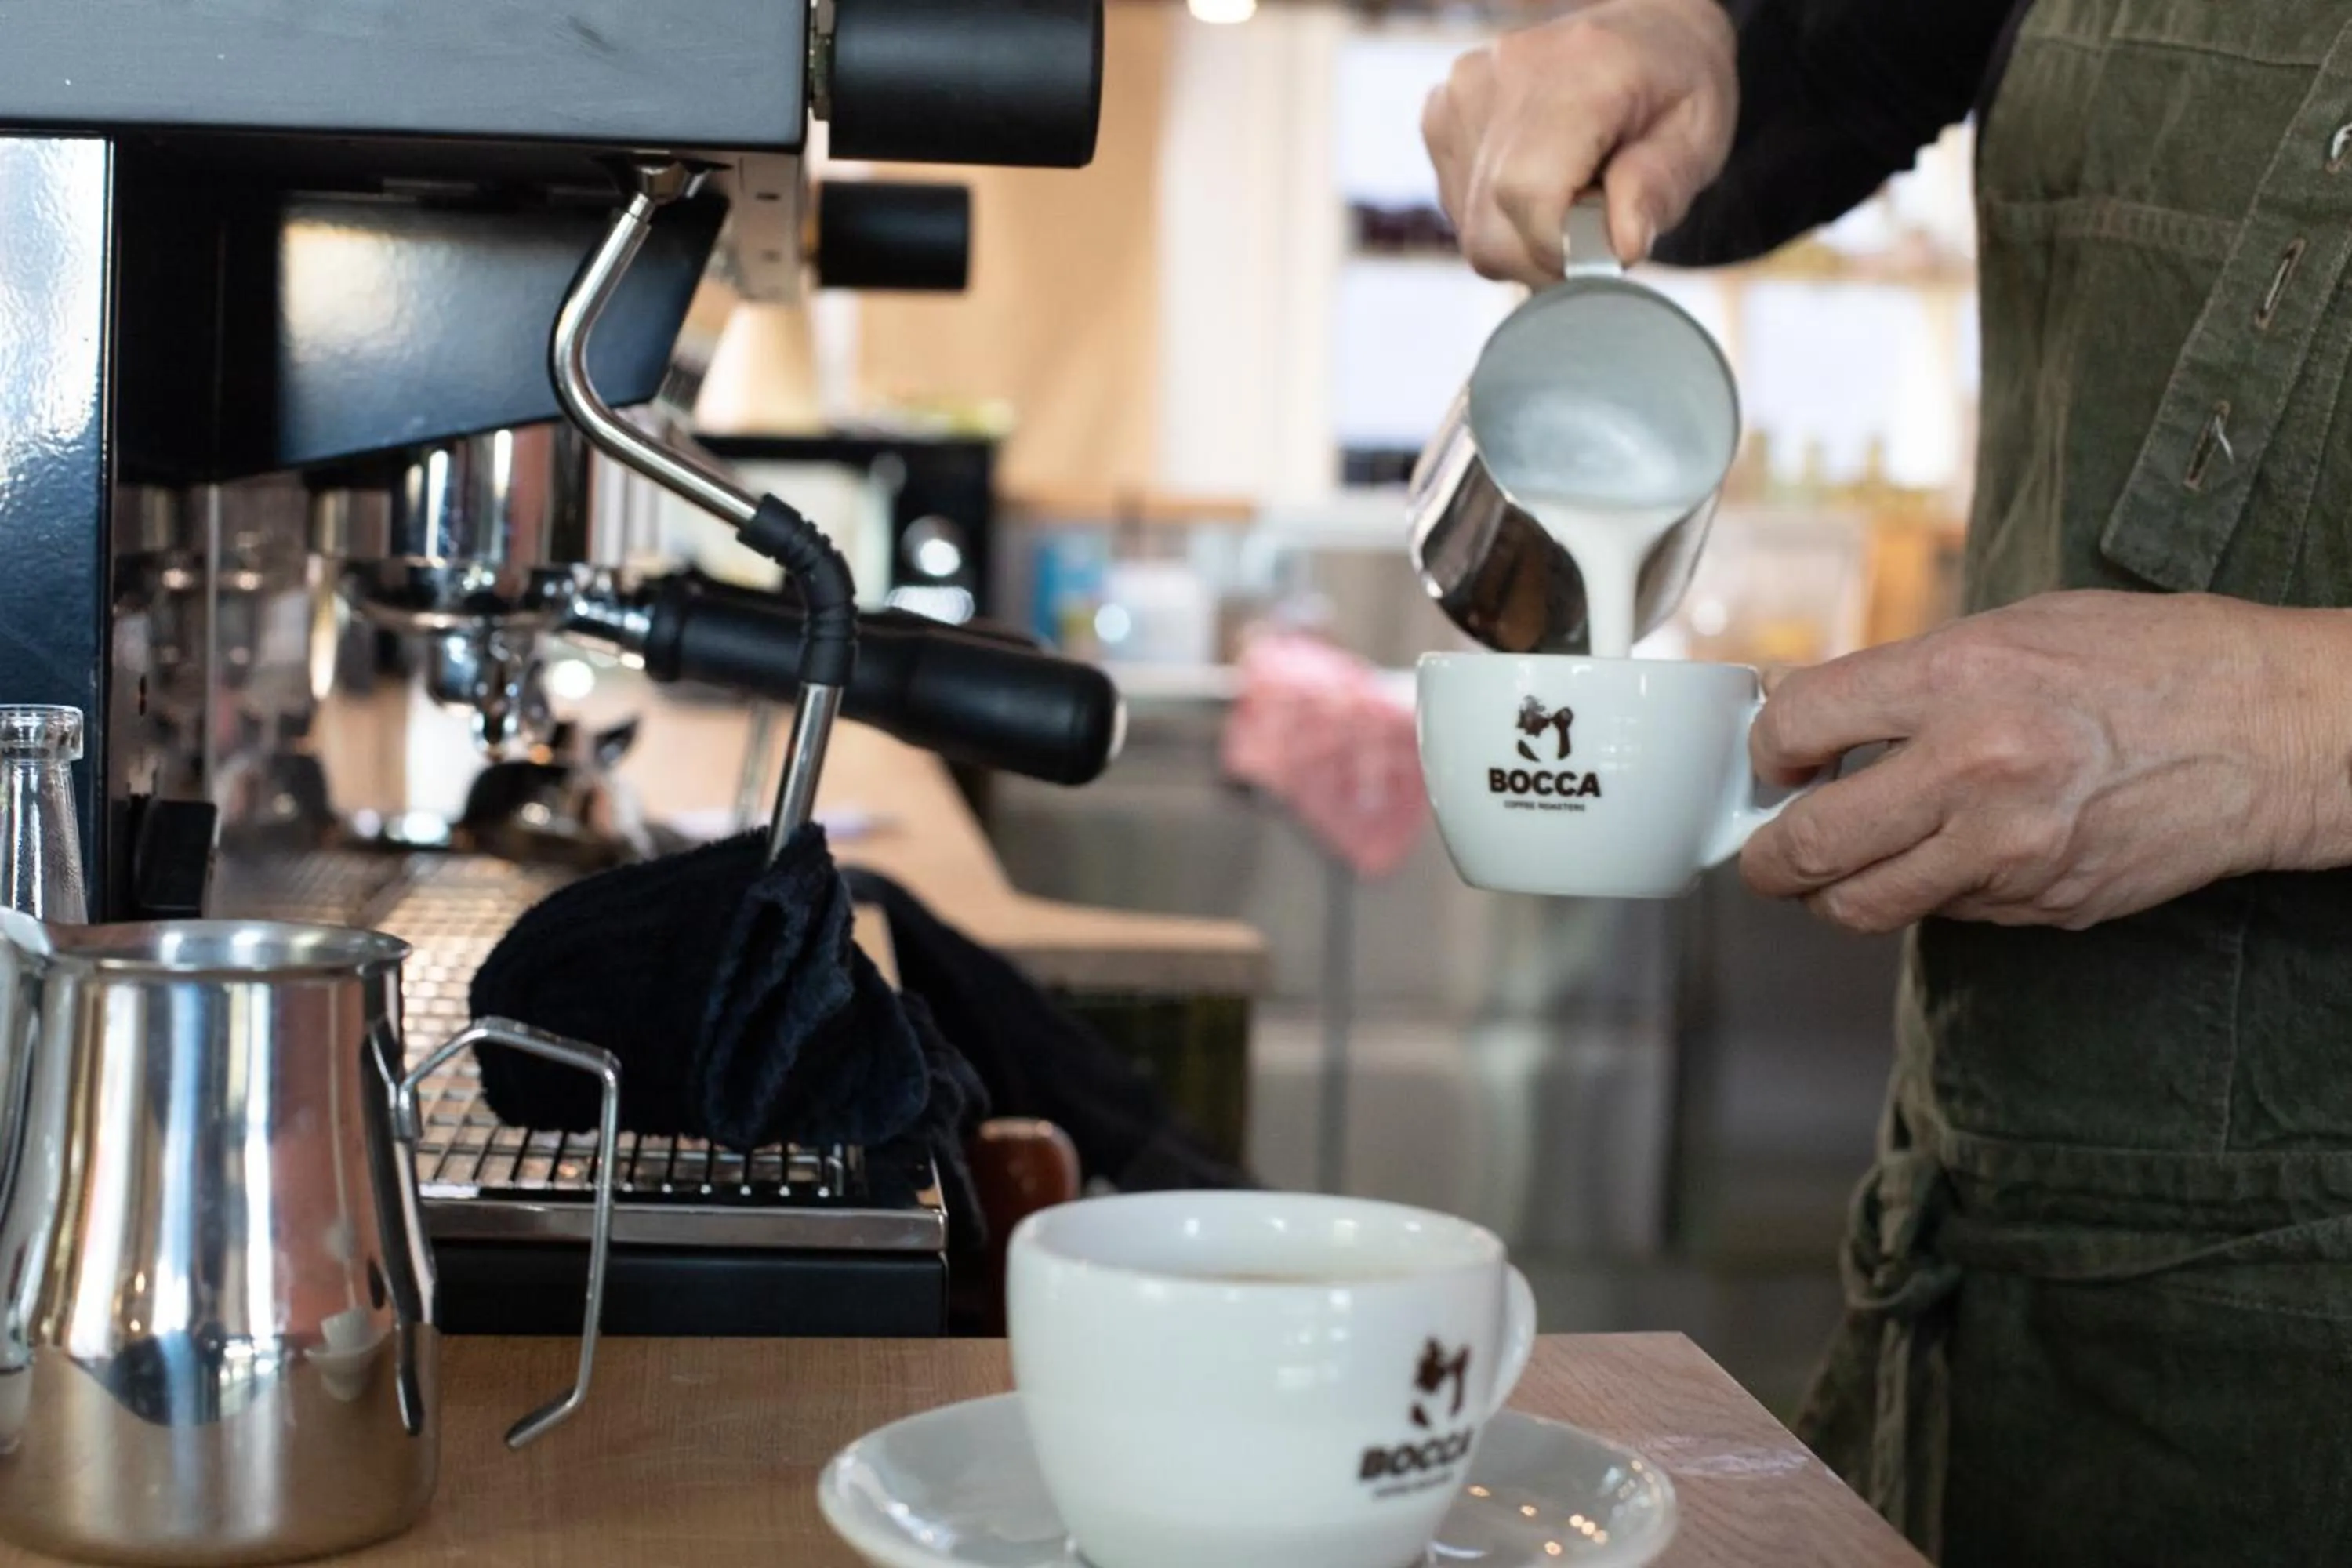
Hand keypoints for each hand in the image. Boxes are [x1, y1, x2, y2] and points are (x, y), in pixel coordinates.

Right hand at [1421, 0, 1736, 283]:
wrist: (1642, 34)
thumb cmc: (1675, 87)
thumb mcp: (1698, 136)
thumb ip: (1660, 189)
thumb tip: (1621, 247)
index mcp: (1579, 68)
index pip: (1526, 191)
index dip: (1561, 247)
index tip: (1604, 248)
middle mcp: (1505, 74)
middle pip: (1489, 227)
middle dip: (1546, 257)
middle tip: (1594, 229)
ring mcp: (1461, 93)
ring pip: (1474, 230)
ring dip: (1525, 240)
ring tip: (1571, 194)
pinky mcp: (1439, 115)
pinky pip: (1460, 209)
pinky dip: (1502, 218)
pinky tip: (1540, 182)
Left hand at [1739, 592, 2351, 932]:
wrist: (2274, 732)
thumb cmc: (2152, 663)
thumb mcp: (2018, 629)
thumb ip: (1910, 675)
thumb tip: (1814, 710)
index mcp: (1959, 680)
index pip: (1799, 723)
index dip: (1768, 747)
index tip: (1774, 757)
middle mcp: (1975, 770)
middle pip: (1809, 843)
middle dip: (1766, 855)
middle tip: (1763, 850)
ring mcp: (2009, 851)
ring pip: (1863, 904)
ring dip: (1831, 892)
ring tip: (1834, 868)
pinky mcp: (2043, 904)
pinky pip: (1945, 915)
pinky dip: (1926, 895)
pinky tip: (1945, 858)